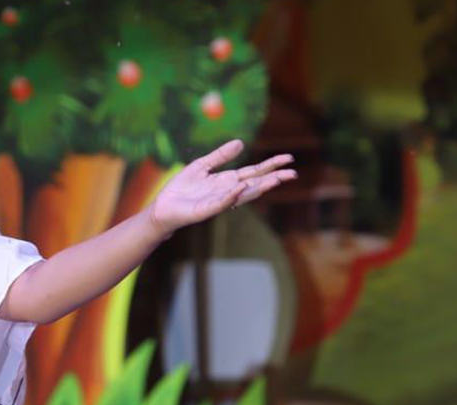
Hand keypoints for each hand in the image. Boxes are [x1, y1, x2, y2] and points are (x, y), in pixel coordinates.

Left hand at [148, 139, 295, 234]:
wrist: (163, 206)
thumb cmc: (182, 188)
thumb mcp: (202, 165)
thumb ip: (220, 155)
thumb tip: (241, 142)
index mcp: (228, 180)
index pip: (254, 171)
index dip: (271, 165)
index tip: (289, 158)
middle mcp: (228, 191)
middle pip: (256, 184)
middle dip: (274, 179)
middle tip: (293, 174)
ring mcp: (219, 201)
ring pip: (244, 195)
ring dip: (260, 187)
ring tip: (276, 180)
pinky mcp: (207, 210)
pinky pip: (223, 202)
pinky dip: (233, 195)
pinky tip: (242, 187)